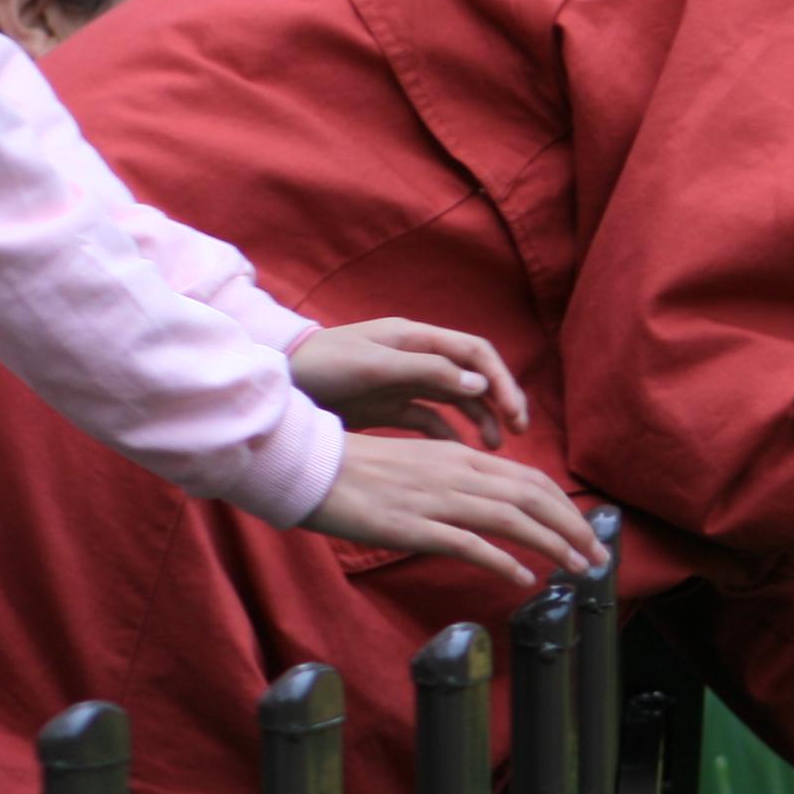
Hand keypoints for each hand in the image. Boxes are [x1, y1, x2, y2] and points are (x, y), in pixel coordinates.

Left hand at [288, 319, 531, 444]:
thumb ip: (427, 372)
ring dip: (481, 421)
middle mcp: (416, 358)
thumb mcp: (374, 367)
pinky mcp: (389, 406)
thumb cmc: (321, 366)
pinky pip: (433, 419)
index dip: (502, 381)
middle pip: (473, 377)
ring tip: (496, 449)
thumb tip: (479, 385)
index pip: (476, 354)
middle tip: (519, 433)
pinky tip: (460, 454)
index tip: (515, 413)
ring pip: (458, 400)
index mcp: (416, 339)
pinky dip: (451, 435)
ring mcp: (404, 382)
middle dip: (501, 402)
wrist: (275, 382)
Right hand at [298, 434, 607, 592]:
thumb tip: (491, 505)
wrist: (303, 465)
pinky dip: (502, 560)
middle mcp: (455, 473)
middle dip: (575, 528)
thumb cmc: (356, 470)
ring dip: (555, 545)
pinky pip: (467, 543)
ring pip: (512, 518)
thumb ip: (456, 480)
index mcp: (458, 457)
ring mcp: (434, 498)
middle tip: (600, 559)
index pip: (530, 480)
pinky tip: (524, 577)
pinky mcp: (410, 525)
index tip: (587, 533)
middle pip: (533, 497)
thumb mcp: (417, 465)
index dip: (566, 508)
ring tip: (580, 570)